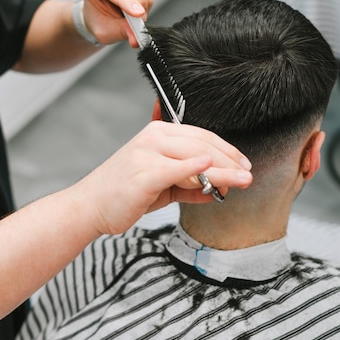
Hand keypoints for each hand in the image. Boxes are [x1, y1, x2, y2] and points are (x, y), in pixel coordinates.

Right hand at [71, 121, 252, 234]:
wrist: (91, 206)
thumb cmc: (125, 194)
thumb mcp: (163, 186)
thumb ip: (190, 184)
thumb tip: (218, 190)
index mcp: (158, 133)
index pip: (201, 135)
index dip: (227, 149)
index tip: (244, 163)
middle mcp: (152, 138)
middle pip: (202, 143)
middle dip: (230, 160)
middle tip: (248, 173)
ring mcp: (146, 154)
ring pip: (195, 156)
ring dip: (223, 169)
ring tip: (242, 179)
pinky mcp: (142, 174)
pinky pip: (173, 169)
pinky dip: (193, 167)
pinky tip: (209, 169)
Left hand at [77, 0, 153, 47]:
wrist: (100, 11)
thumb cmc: (99, 17)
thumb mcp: (105, 31)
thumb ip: (121, 32)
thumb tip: (136, 37)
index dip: (125, 0)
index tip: (139, 14)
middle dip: (138, 1)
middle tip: (141, 21)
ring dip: (143, 0)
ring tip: (134, 14)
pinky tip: (137, 4)